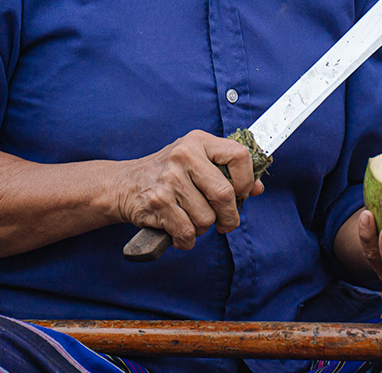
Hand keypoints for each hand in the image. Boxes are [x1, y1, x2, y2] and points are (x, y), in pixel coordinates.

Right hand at [114, 131, 264, 249]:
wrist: (124, 184)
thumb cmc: (167, 174)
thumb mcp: (197, 162)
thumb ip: (228, 172)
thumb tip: (257, 188)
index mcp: (198, 141)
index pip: (240, 156)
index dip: (246, 180)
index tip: (240, 193)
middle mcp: (184, 155)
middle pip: (224, 194)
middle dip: (229, 217)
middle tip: (225, 223)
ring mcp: (169, 179)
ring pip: (207, 218)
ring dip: (203, 229)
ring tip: (192, 220)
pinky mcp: (158, 202)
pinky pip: (188, 233)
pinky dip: (187, 240)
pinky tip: (179, 231)